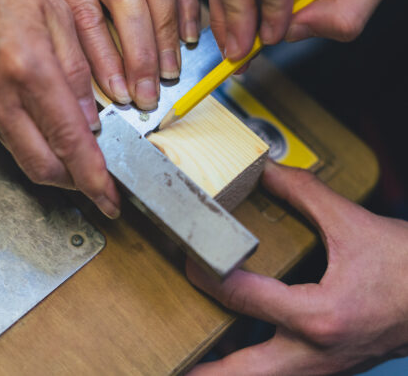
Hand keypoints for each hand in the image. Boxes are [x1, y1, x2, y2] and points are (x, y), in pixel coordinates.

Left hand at [0, 0, 199, 109]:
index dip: (103, 61)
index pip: (87, 20)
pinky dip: (188, 10)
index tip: (114, 92)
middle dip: (141, 61)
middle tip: (147, 97)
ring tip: (170, 75)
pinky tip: (189, 38)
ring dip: (167, 42)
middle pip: (128, 17)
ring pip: (159, 1)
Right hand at [0, 0, 118, 217]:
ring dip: (54, 164)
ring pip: (22, 156)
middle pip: (42, 166)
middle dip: (75, 184)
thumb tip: (91, 119)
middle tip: (98, 184)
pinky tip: (46, 127)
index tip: (110, 200)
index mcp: (29, 68)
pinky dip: (32, 142)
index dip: (94, 179)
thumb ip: (78, 71)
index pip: (70, 141)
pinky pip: (4, 135)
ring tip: (78, 156)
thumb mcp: (57, 14)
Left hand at [187, 161, 407, 374]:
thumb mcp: (354, 223)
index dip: (208, 273)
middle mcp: (316, 350)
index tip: (189, 258)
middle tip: (173, 364)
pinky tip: (242, 359)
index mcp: (318, 314)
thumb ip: (304, 192)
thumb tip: (266, 172)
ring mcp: (324, 366)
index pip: (242, 296)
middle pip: (245, 374)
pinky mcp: (331, 365)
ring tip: (194, 371)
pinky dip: (256, 373)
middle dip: (205, 374)